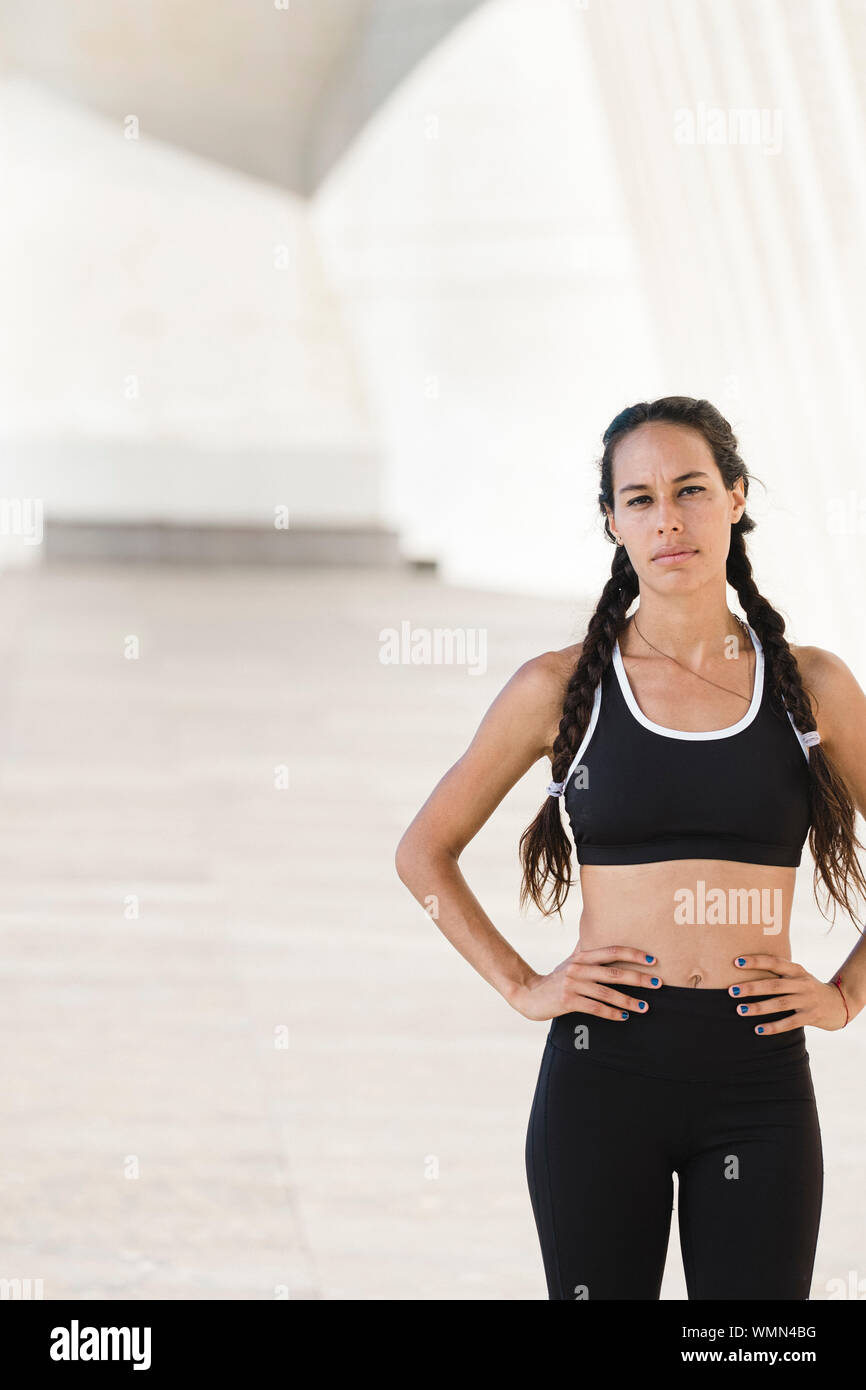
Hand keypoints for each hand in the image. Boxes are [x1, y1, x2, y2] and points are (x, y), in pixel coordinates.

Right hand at [512, 944, 662, 1022]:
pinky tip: (624, 1017)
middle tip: (658, 983)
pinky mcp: (568, 1001)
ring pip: (607, 993)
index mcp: (582, 956)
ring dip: (629, 1001)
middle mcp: (578, 968)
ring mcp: (572, 984)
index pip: (612, 951)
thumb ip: (586, 949)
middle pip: (614, 972)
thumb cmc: (556, 978)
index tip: (653, 960)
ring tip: (645, 1007)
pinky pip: (595, 1008)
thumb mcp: (571, 961)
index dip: (633, 954)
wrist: (530, 994)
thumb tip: (600, 930)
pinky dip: (612, 1013)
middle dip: (638, 978)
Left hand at [728, 954, 847, 1031]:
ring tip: (740, 1010)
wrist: (839, 1003)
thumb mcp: (797, 975)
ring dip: (759, 1008)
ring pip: (780, 1004)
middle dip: (752, 987)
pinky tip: (758, 1029)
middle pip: (774, 984)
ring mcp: (807, 1000)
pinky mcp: (811, 1017)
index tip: (736, 962)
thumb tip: (744, 969)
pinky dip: (773, 1026)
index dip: (756, 961)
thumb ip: (779, 973)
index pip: (775, 962)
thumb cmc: (807, 988)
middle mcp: (802, 983)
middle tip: (731, 991)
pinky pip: (789, 1023)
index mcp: (797, 970)